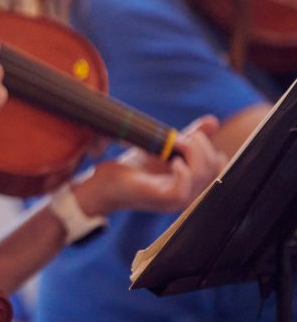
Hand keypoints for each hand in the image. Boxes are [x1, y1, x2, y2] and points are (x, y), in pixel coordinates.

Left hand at [73, 115, 225, 215]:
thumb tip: (213, 121)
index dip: (210, 147)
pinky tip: (172, 161)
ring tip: (175, 142)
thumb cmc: (131, 168)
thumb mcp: (162, 149)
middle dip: (201, 146)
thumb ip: (186, 139)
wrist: (102, 185)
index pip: (220, 167)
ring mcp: (177, 200)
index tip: (190, 135)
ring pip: (204, 175)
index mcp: (192, 183)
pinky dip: (183, 171)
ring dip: (193, 152)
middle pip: (215, 168)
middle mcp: (189, 194)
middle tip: (181, 136)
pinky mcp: (163, 200)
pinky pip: (184, 189)